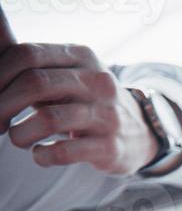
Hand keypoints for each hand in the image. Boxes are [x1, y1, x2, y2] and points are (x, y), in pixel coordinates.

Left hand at [0, 37, 164, 175]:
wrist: (139, 134)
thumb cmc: (85, 101)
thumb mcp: (64, 73)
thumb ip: (28, 59)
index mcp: (81, 57)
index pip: (27, 55)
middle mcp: (98, 82)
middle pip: (35, 83)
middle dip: (3, 105)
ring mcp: (108, 115)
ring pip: (48, 119)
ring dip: (20, 133)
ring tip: (18, 139)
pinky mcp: (112, 148)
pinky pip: (65, 152)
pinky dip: (43, 155)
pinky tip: (40, 155)